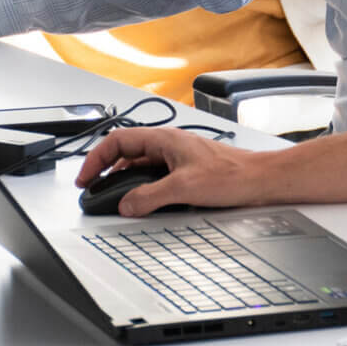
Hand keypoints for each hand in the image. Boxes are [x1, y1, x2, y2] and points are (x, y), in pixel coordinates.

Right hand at [76, 127, 265, 215]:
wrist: (261, 180)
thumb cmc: (233, 175)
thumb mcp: (184, 188)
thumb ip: (149, 197)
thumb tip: (125, 205)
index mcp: (165, 139)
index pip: (118, 140)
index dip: (96, 159)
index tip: (85, 178)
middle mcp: (170, 145)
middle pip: (126, 153)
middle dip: (106, 171)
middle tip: (94, 191)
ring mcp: (178, 157)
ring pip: (141, 166)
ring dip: (125, 181)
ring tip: (114, 199)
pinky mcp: (187, 170)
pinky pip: (155, 176)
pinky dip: (143, 188)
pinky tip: (142, 202)